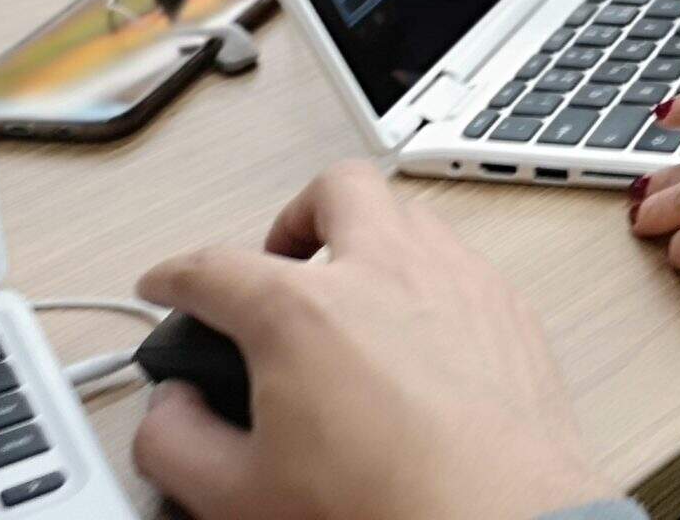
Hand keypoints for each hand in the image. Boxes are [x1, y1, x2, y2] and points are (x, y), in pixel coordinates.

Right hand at [132, 161, 613, 519]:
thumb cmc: (381, 507)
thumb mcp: (233, 494)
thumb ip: (174, 441)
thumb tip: (171, 408)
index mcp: (304, 310)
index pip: (215, 268)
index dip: (177, 276)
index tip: (170, 285)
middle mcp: (386, 270)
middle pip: (335, 190)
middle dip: (296, 218)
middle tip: (278, 268)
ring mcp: (458, 278)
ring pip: (407, 216)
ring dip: (368, 242)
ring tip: (348, 302)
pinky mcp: (510, 304)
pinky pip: (459, 261)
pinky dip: (425, 281)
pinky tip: (415, 336)